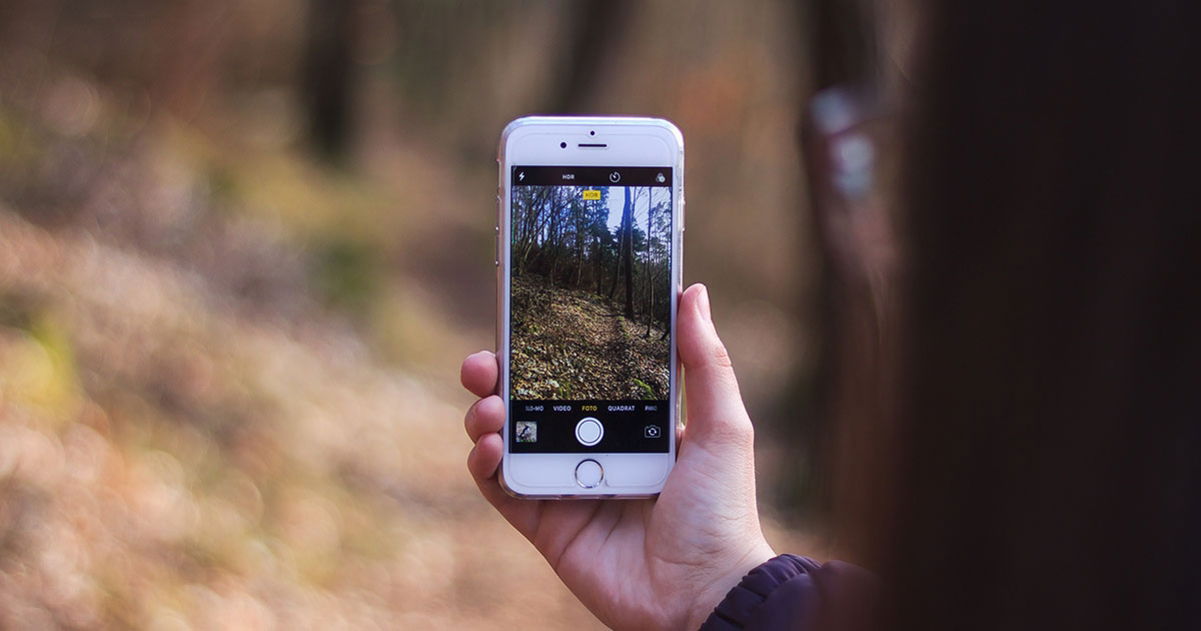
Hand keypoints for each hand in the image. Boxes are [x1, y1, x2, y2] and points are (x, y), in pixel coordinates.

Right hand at [460, 284, 773, 629]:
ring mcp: (566, 485)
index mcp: (631, 422)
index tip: (522, 322)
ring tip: (489, 407)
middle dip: (498, 376)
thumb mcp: (722, 426)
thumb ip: (706, 361)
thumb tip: (693, 292)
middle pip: (530, 401)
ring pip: (507, 439)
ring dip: (485, 416)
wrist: (704, 593)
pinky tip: (489, 448)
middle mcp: (593, 449)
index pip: (577, 374)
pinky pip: (502, 489)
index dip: (545, 349)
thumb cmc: (721, 511)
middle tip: (483, 362)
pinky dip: (485, 465)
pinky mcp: (546, 524)